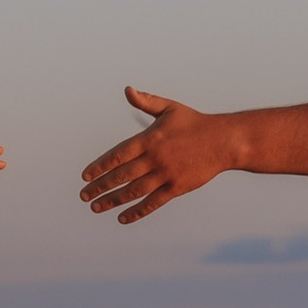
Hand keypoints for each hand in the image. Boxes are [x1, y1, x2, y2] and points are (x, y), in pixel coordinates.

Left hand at [79, 88, 231, 225]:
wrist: (224, 141)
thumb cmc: (195, 123)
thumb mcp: (170, 108)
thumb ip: (146, 102)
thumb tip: (127, 90)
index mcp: (150, 139)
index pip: (118, 155)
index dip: (100, 166)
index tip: (85, 176)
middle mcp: (155, 158)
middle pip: (121, 176)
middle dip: (100, 187)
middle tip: (83, 196)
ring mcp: (166, 174)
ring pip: (134, 191)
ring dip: (113, 200)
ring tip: (96, 207)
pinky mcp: (177, 188)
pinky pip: (153, 203)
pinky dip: (137, 211)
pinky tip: (122, 218)